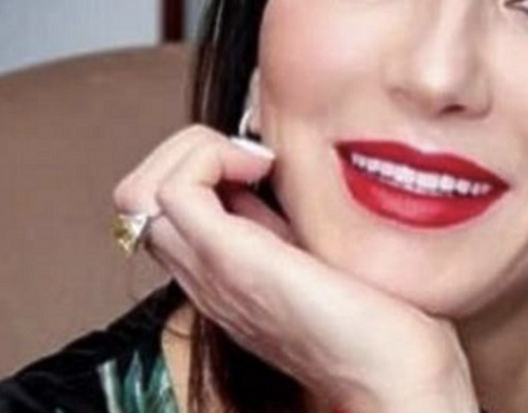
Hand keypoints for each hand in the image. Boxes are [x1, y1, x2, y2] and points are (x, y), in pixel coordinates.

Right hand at [113, 125, 480, 412]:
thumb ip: (283, 220)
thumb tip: (273, 168)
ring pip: (137, 190)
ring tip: (254, 160)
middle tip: (252, 154)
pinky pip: (173, 189)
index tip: (261, 159)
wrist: (392, 377)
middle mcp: (203, 275)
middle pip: (136, 196)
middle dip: (187, 150)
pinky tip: (263, 165)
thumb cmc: (377, 324)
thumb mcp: (316, 254)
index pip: (163, 205)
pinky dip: (211, 156)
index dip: (200, 164)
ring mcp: (209, 269)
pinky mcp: (229, 260)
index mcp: (221, 273)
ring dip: (193, 151)